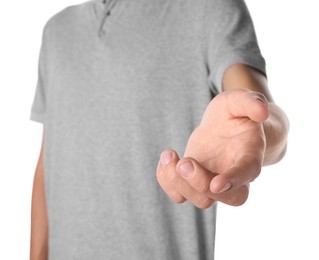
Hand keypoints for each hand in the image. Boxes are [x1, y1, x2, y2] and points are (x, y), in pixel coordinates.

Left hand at [156, 89, 268, 207]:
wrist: (227, 127)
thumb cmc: (235, 115)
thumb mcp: (239, 101)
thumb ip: (251, 102)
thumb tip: (262, 112)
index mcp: (250, 155)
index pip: (246, 173)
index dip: (233, 180)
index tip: (216, 184)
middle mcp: (236, 176)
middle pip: (226, 197)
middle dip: (201, 183)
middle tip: (184, 162)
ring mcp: (215, 182)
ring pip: (202, 200)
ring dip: (179, 182)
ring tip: (168, 155)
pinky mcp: (195, 182)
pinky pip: (180, 194)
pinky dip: (167, 181)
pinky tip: (167, 159)